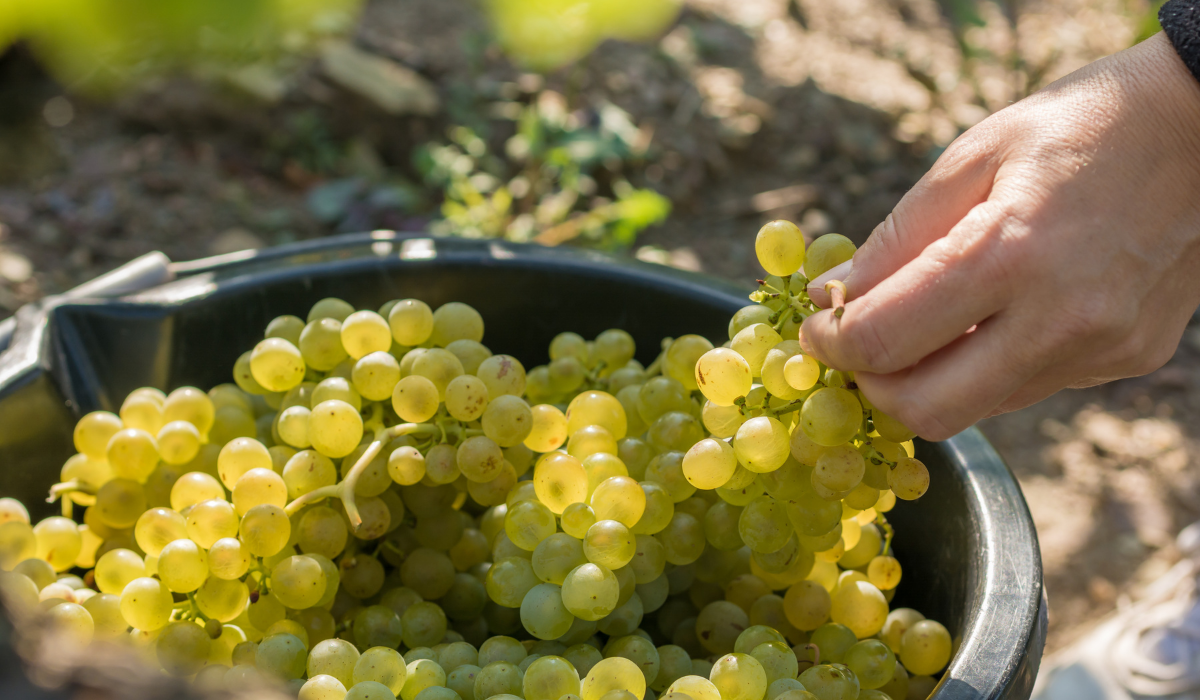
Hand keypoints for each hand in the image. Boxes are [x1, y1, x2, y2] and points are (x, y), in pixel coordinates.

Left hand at [798, 33, 1199, 440]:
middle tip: (854, 350)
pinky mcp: (1128, 360)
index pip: (886, 341)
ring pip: (978, 408)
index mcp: (1012, 254)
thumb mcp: (972, 157)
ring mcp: (1102, 350)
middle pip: (928, 411)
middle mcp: (1062, 319)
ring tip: (920, 325)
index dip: (831, 344)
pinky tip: (991, 318)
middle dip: (871, 389)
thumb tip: (834, 297)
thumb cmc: (1078, 128)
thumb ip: (897, 237)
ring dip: (929, 381)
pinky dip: (986, 368)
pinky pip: (1027, 388)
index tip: (815, 330)